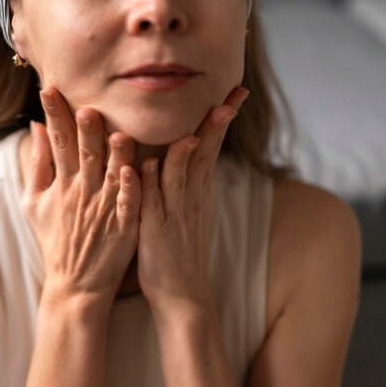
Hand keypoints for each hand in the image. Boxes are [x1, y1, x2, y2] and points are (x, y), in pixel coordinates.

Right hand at [21, 87, 141, 301]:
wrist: (75, 283)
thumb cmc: (56, 238)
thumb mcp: (34, 202)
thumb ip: (38, 165)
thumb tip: (36, 128)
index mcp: (62, 184)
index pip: (57, 143)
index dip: (54, 116)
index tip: (49, 89)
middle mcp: (83, 193)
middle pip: (84, 155)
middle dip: (84, 131)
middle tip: (87, 106)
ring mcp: (104, 209)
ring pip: (111, 176)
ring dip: (115, 155)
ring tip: (120, 133)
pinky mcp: (124, 226)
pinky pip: (128, 204)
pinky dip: (131, 189)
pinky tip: (135, 171)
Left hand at [136, 86, 250, 311]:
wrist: (181, 295)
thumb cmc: (175, 252)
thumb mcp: (181, 211)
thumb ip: (179, 182)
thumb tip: (180, 153)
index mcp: (196, 193)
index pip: (210, 147)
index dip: (221, 120)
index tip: (234, 91)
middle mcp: (190, 199)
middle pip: (205, 153)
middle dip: (218, 122)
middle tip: (233, 93)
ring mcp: (176, 213)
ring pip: (183, 173)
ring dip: (188, 145)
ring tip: (202, 118)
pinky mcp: (157, 230)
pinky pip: (154, 202)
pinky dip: (153, 182)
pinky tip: (151, 163)